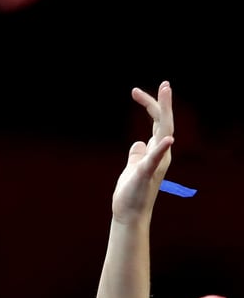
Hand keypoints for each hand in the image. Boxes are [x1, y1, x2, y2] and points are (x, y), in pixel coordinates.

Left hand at [112, 80, 173, 222]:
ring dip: (165, 114)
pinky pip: (156, 160)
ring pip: (163, 134)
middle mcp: (160, 155)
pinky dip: (161, 149)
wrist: (128, 214)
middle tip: (165, 84)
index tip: (136, 92)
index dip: (151, 106)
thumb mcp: (133, 167)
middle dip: (164, 103)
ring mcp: (155, 164)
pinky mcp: (146, 174)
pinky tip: (168, 140)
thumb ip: (137, 154)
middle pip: (164, 124)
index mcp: (156, 152)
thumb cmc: (130, 192)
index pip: (157, 123)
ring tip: (165, 93)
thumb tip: (138, 142)